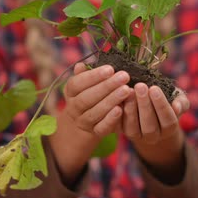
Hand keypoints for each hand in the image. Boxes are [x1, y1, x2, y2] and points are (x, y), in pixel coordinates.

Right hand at [48, 63, 130, 186]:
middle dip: (106, 86)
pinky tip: (121, 109)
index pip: (77, 83)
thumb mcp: (83, 84)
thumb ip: (85, 74)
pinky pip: (101, 127)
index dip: (93, 76)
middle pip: (87, 98)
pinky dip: (110, 119)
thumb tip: (81, 65)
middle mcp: (74, 107)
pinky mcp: (95, 132)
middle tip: (124, 76)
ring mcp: (84, 121)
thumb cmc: (88, 95)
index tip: (110, 68)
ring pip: (95, 112)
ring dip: (111, 100)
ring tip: (126, 90)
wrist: (82, 123)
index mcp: (71, 92)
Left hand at [121, 83, 189, 181]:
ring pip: (133, 128)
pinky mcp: (123, 132)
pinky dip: (117, 114)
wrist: (149, 106)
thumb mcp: (177, 98)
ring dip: (131, 109)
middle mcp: (153, 137)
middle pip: (150, 126)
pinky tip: (118, 98)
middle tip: (140, 86)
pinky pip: (119, 126)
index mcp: (169, 129)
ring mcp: (137, 136)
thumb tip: (177, 107)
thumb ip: (181, 102)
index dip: (161, 105)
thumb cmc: (166, 99)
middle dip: (144, 105)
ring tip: (129, 91)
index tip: (154, 88)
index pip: (168, 120)